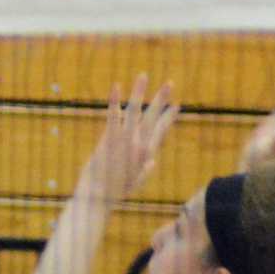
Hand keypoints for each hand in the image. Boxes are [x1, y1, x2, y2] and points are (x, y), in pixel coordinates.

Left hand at [78, 74, 178, 204]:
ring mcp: (124, 141)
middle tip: (170, 83)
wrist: (98, 198)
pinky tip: (116, 87)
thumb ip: (145, 172)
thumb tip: (153, 161)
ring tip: (143, 75)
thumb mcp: (134, 184)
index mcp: (146, 155)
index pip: (160, 132)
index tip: (176, 106)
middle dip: (162, 99)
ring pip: (134, 111)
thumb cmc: (114, 193)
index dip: (169, 118)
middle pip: (153, 117)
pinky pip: (113, 116)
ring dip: (139, 92)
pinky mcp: (109, 139)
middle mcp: (139, 145)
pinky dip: (114, 101)